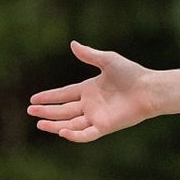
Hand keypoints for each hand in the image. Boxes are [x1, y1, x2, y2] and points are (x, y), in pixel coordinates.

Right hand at [28, 40, 156, 142]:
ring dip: (54, 124)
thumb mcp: (107, 60)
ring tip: (39, 123)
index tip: (33, 98)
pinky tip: (60, 132)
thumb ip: (89, 55)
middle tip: (30, 111)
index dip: (49, 96)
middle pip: (63, 110)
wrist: (149, 89)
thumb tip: (73, 44)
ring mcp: (97, 117)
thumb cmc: (132, 74)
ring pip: (70, 124)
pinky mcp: (105, 127)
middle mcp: (91, 105)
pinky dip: (74, 135)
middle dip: (46, 111)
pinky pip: (86, 134)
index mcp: (89, 90)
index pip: (64, 95)